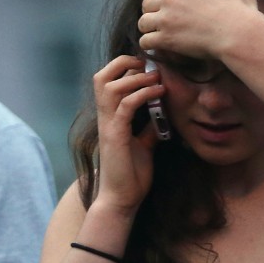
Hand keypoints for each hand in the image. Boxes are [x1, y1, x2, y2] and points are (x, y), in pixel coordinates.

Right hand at [92, 55, 165, 216]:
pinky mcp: (116, 135)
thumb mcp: (144, 144)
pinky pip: (125, 105)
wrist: (122, 199)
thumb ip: (148, 127)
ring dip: (136, 77)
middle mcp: (105, 117)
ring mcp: (108, 125)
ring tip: (156, 77)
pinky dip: (143, 94)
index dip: (124, 67)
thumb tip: (162, 113)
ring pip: (111, 86)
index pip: (106, 80)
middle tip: (148, 65)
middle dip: (125, 64)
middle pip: (102, 76)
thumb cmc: (131, 174)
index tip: (147, 67)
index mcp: (109, 117)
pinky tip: (159, 93)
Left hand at [136, 0, 258, 59]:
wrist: (238, 33)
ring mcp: (167, 20)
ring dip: (148, 27)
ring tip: (157, 31)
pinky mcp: (167, 40)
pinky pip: (146, 41)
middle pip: (146, 2)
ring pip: (143, 22)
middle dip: (151, 8)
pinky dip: (149, 43)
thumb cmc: (238, 2)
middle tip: (160, 15)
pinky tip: (157, 46)